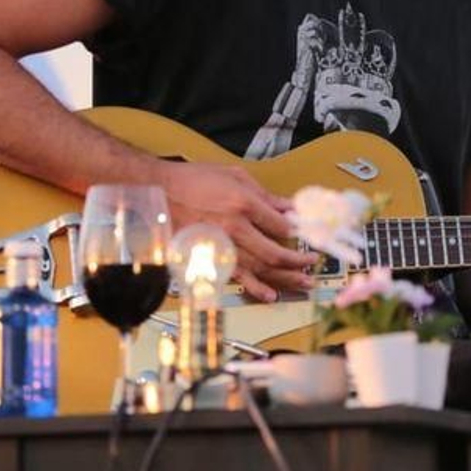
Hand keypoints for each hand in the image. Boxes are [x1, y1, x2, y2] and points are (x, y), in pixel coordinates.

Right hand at [163, 162, 315, 301]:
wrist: (158, 193)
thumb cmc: (192, 181)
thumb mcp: (233, 176)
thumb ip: (263, 194)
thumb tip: (288, 207)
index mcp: (243, 203)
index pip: (281, 225)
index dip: (299, 233)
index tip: (307, 236)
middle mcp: (234, 228)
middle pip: (275, 253)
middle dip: (298, 261)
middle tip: (312, 264)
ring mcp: (221, 247)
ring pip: (260, 270)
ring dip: (285, 279)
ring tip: (303, 284)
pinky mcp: (208, 259)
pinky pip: (237, 280)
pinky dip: (255, 289)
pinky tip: (270, 294)